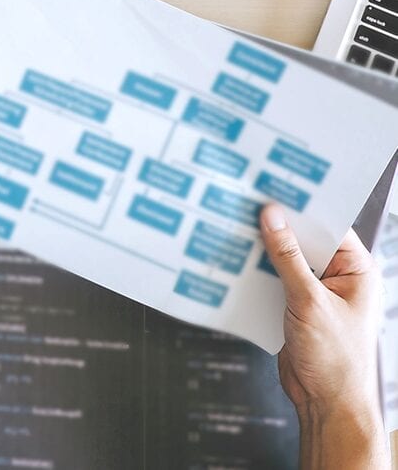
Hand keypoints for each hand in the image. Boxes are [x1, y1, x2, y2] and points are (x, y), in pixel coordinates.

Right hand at [259, 204, 386, 469]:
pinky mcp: (294, 304)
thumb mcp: (309, 301)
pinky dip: (258, 268)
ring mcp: (315, 290)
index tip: (273, 188)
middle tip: (248, 202)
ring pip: (286, 256)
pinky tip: (237, 258)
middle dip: (277, 225)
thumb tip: (272, 217)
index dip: (301, 207)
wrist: (324, 404)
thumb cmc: (335, 360)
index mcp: (357, 270)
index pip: (328, 225)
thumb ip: (288, 257)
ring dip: (263, 247)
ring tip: (236, 225)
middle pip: (304, 239)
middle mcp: (338, 276)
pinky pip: (274, 276)